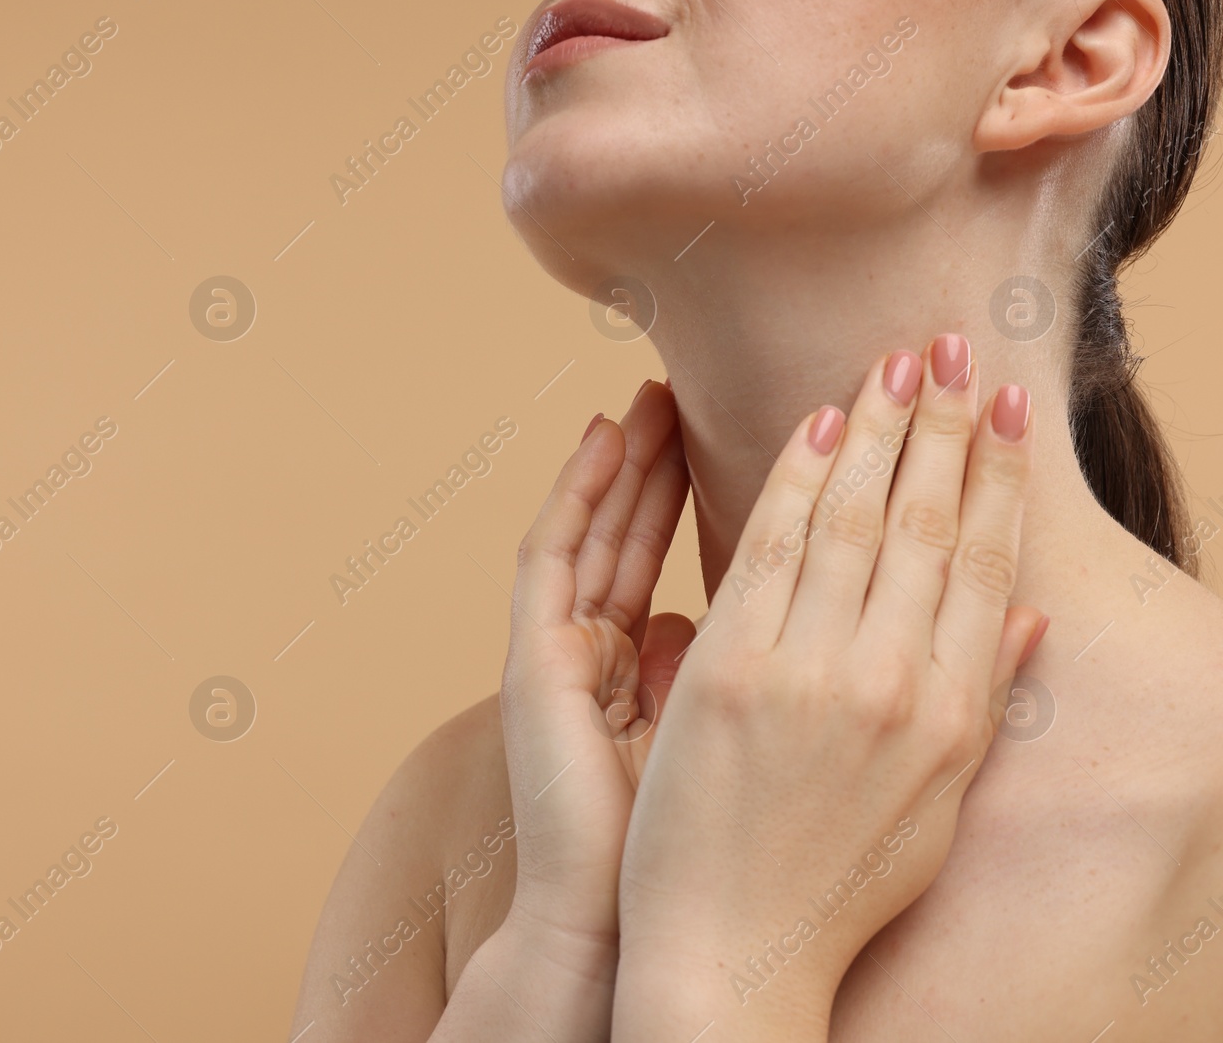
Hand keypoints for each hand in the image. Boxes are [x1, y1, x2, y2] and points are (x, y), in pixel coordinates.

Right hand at [497, 380, 693, 954]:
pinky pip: (552, 554)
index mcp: (654, 674)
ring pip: (603, 530)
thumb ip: (725, 674)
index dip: (734, 496)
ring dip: (631, 457)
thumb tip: (712, 620)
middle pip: (648, 532)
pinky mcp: (532, 660)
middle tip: (715, 387)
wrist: (640, 930)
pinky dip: (576, 492)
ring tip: (661, 388)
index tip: (785, 436)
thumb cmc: (704, 857)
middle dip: (680, 459)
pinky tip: (603, 435)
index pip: (698, 562)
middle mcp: (604, 654)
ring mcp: (563, 654)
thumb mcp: (738, 742)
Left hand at [615, 337, 1046, 1037]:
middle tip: (950, 349)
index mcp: (951, 716)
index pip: (983, 564)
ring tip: (892, 366)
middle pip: (923, 525)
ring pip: (851, 521)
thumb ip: (980, 701)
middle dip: (941, 427)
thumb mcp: (935, 808)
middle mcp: (891, 684)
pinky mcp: (727, 673)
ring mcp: (807, 674)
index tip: (1007, 407)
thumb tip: (1026, 615)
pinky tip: (812, 428)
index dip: (996, 475)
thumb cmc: (833, 884)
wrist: (733, 952)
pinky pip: (767, 550)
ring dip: (875, 432)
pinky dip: (792, 481)